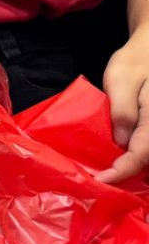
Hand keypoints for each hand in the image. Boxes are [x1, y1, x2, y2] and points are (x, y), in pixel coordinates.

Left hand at [99, 35, 148, 184]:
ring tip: (107, 173)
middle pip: (148, 159)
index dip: (123, 170)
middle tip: (100, 180)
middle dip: (127, 173)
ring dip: (132, 167)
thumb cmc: (135, 63)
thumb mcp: (121, 80)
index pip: (142, 153)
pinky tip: (119, 160)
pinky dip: (135, 156)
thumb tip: (121, 142)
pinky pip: (147, 146)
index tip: (102, 180)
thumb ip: (122, 111)